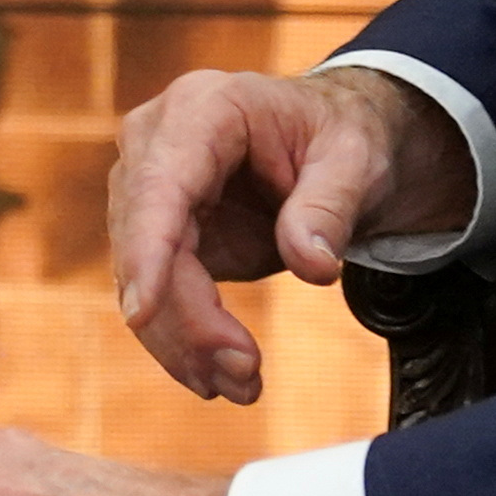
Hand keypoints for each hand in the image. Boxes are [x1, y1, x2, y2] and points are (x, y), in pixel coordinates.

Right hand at [109, 66, 469, 402]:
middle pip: (146, 240)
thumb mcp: (354, 163)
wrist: (331, 144)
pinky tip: (221, 376)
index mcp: (203, 109)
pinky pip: (158, 294)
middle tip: (244, 374)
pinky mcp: (160, 234)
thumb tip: (313, 266)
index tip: (142, 312)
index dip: (147, 248)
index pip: (160, 183)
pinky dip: (186, 340)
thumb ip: (330, 209)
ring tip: (243, 386)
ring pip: (141, 278)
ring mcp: (150, 190)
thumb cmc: (341, 137)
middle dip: (185, 317)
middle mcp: (158, 144)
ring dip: (184, 341)